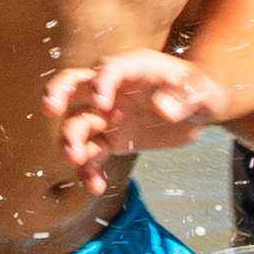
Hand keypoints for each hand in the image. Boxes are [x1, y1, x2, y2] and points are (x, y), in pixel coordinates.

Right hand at [41, 53, 218, 179]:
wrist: (200, 109)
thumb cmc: (201, 91)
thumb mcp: (202, 92)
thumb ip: (184, 98)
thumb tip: (162, 108)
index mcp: (135, 67)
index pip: (110, 67)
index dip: (101, 81)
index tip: (101, 102)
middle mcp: (113, 88)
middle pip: (75, 83)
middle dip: (58, 93)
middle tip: (51, 109)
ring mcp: (108, 114)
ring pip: (78, 123)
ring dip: (71, 140)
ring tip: (77, 159)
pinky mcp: (111, 139)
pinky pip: (93, 154)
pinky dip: (89, 170)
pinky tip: (95, 186)